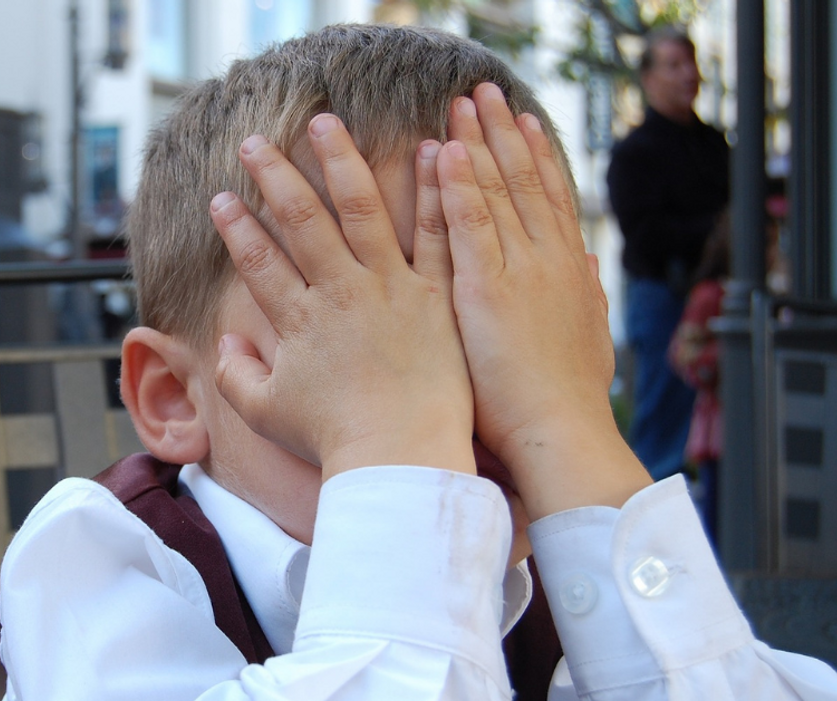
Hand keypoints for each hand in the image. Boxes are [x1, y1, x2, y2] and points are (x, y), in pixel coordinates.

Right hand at [210, 114, 474, 480]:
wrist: (402, 458)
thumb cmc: (334, 442)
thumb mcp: (267, 414)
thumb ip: (237, 375)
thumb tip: (224, 343)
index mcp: (300, 321)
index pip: (258, 260)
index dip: (235, 227)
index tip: (218, 197)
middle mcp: (341, 293)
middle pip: (301, 220)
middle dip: (274, 175)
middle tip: (255, 140)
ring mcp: (392, 289)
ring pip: (362, 209)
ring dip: (341, 160)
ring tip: (326, 122)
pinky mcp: (437, 296)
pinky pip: (436, 234)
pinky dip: (434, 190)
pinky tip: (431, 150)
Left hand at [437, 84, 650, 518]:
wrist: (560, 435)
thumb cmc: (564, 400)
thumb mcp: (587, 337)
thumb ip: (586, 293)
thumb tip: (591, 260)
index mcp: (569, 271)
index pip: (551, 199)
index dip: (536, 155)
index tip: (522, 118)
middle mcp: (549, 260)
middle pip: (525, 181)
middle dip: (504, 133)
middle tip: (484, 91)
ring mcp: (521, 271)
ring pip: (500, 192)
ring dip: (480, 143)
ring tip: (462, 102)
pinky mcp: (489, 291)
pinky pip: (472, 226)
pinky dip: (462, 187)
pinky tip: (449, 151)